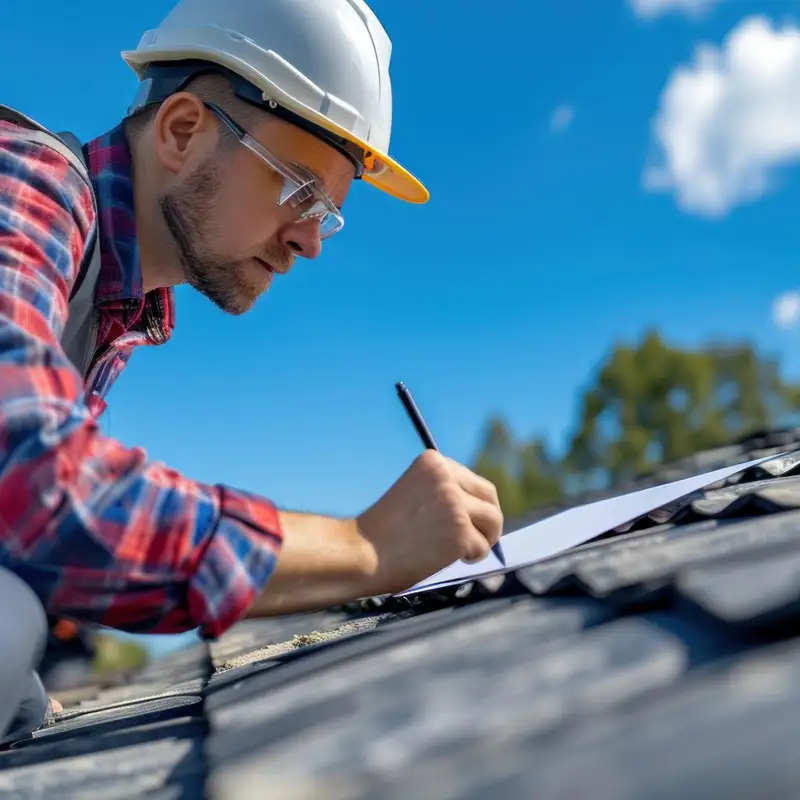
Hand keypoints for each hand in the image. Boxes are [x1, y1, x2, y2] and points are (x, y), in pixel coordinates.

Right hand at [356, 450, 503, 594]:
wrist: (362, 552)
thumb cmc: (383, 531)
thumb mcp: (414, 493)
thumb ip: (443, 492)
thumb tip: (481, 510)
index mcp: (433, 462)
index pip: (473, 480)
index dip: (473, 504)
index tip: (463, 521)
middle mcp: (447, 477)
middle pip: (490, 497)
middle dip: (488, 520)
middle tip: (477, 538)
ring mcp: (455, 503)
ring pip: (493, 521)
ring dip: (484, 538)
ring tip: (464, 551)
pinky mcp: (460, 531)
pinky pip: (482, 546)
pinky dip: (471, 557)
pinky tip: (451, 559)